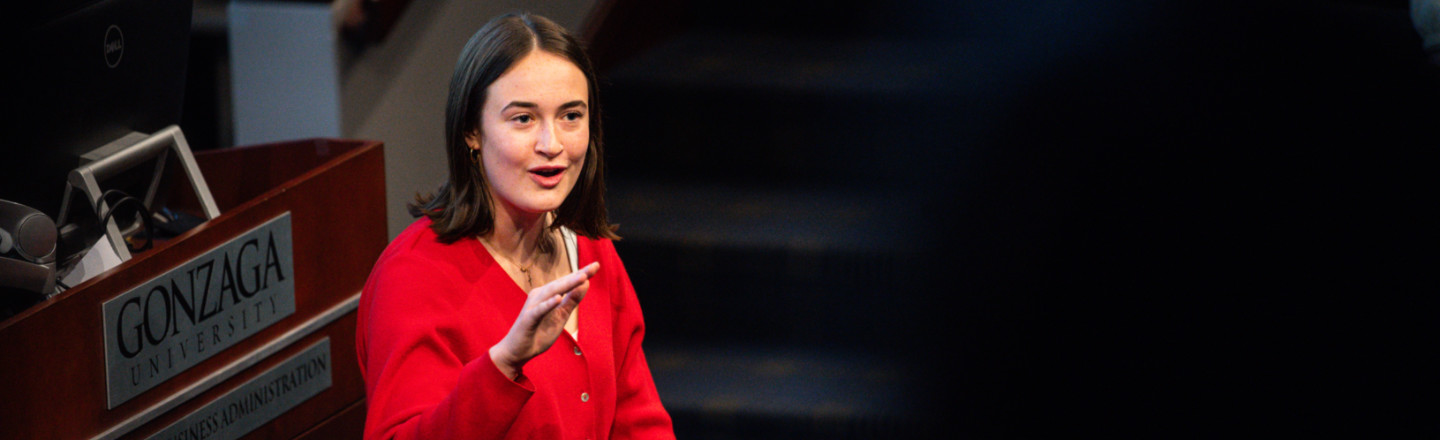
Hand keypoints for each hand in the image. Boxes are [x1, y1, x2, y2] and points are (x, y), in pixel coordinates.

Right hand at [490, 262, 598, 379]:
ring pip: (552, 292)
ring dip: (567, 284)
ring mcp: (533, 307)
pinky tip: (558, 298)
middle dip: (578, 275)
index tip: (597, 265)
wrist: (517, 352)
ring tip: (583, 277)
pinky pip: (539, 310)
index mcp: (548, 294)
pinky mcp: (527, 319)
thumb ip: (572, 300)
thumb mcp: (561, 316)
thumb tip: (586, 283)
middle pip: (561, 284)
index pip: (567, 282)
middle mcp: (540, 296)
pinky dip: (548, 304)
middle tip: (594, 267)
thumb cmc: (539, 332)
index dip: (582, 274)